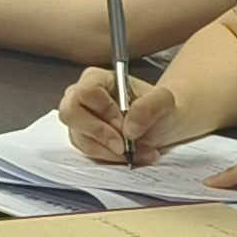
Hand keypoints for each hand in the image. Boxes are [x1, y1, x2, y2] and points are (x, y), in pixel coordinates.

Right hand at [58, 69, 178, 165]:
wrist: (163, 123)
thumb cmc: (161, 107)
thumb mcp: (166, 102)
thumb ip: (149, 107)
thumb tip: (129, 128)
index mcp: (97, 79)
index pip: (86, 92)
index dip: (104, 111)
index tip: (125, 127)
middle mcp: (81, 96)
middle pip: (70, 114)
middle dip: (100, 134)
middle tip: (125, 146)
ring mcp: (79, 119)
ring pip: (80, 137)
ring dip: (110, 151)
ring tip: (139, 152)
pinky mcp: (82, 138)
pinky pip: (87, 151)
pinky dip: (110, 158)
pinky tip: (131, 156)